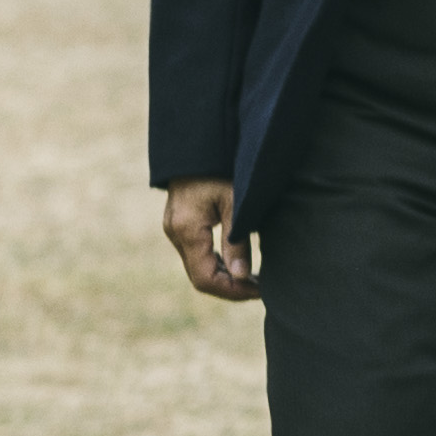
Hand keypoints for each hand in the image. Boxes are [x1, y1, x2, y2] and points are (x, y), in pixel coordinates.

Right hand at [157, 177, 260, 302]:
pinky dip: (217, 264)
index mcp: (186, 230)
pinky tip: (238, 265)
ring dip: (225, 277)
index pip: (205, 277)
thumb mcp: (234, 202)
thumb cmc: (220, 168)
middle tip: (260, 290)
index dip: (233, 290)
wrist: (198, 145)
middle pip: (200, 277)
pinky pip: (196, 254)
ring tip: (254, 280)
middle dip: (231, 288)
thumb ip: (237, 242)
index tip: (259, 291)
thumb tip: (243, 278)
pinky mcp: (180, 224)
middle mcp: (175, 233)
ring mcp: (175, 229)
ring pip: (197, 267)